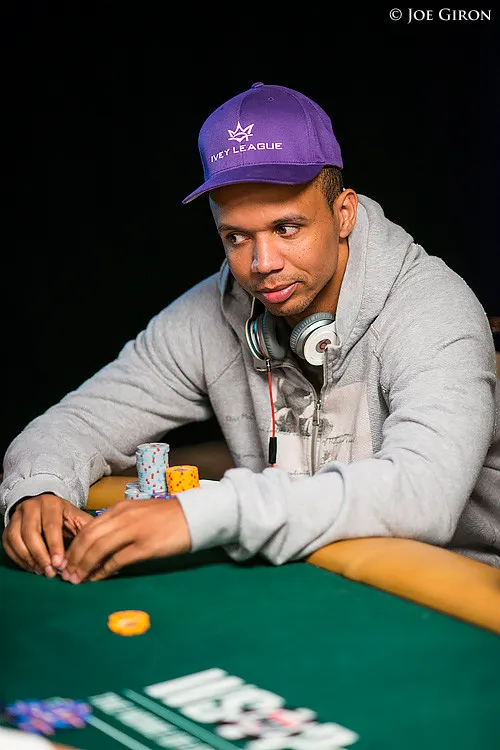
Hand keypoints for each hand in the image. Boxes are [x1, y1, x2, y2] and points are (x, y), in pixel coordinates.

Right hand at [2, 494, 91, 575]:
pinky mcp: (8, 527)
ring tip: (41, 571)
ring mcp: (17, 516)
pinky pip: (8, 545)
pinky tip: (31, 567)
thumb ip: (85, 532)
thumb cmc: (65, 517)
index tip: (59, 564)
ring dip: (28, 559)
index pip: (51, 525)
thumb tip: (93, 553)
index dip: (54, 546)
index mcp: (51, 503)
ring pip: (16, 539)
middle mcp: (31, 507)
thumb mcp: (78, 519)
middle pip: (31, 533)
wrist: (46, 507)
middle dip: (40, 555)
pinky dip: (18, 559)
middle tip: (49, 572)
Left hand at [62, 497, 191, 582]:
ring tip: (77, 580)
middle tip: (67, 575)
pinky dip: (103, 571)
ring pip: (98, 548)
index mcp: (121, 508)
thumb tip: (100, 545)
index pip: (88, 527)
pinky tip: (97, 579)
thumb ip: (120, 524)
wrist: (194, 515)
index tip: (67, 560)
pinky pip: (117, 560)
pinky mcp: (146, 546)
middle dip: (74, 558)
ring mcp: (134, 531)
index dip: (74, 546)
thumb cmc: (167, 517)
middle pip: (89, 538)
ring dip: (84, 566)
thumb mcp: (139, 513)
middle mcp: (124, 517)